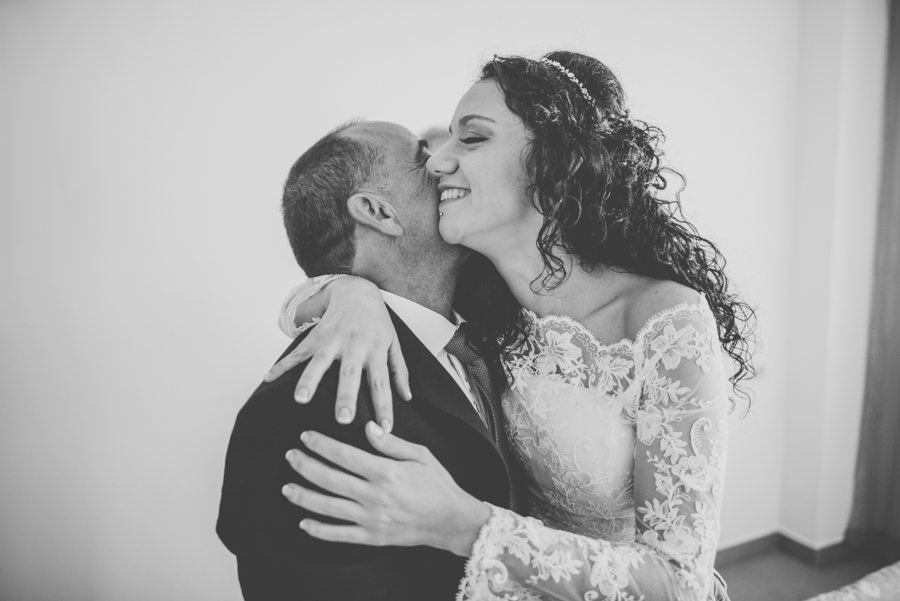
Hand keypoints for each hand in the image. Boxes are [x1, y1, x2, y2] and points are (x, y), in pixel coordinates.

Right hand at [264, 276, 411, 431]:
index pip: (381, 382)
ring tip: (301, 399)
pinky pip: (297, 353)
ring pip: (320, 362)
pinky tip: (269, 378)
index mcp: (375, 351)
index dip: (384, 406)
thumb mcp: (394, 343)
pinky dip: (282, 366)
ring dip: (310, 380)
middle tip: (342, 418)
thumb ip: (399, 371)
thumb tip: (407, 397)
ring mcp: (332, 340)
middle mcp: (354, 346)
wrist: (357, 290)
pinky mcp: (315, 336)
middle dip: (345, 396)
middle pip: (350, 374)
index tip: (384, 428)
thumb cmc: (377, 322)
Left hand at [282, 422, 491, 556]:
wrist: (451, 520)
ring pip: (329, 507)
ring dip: (304, 496)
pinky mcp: (372, 537)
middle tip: (290, 456)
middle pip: (330, 479)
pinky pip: (339, 535)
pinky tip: (304, 522)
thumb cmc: (437, 484)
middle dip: (305, 466)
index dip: (322, 444)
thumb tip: (368, 427)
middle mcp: (375, 496)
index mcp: (386, 472)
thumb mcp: (420, 454)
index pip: (345, 455)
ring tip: (287, 487)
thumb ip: (391, 442)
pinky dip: (319, 530)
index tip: (306, 436)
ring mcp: (371, 519)